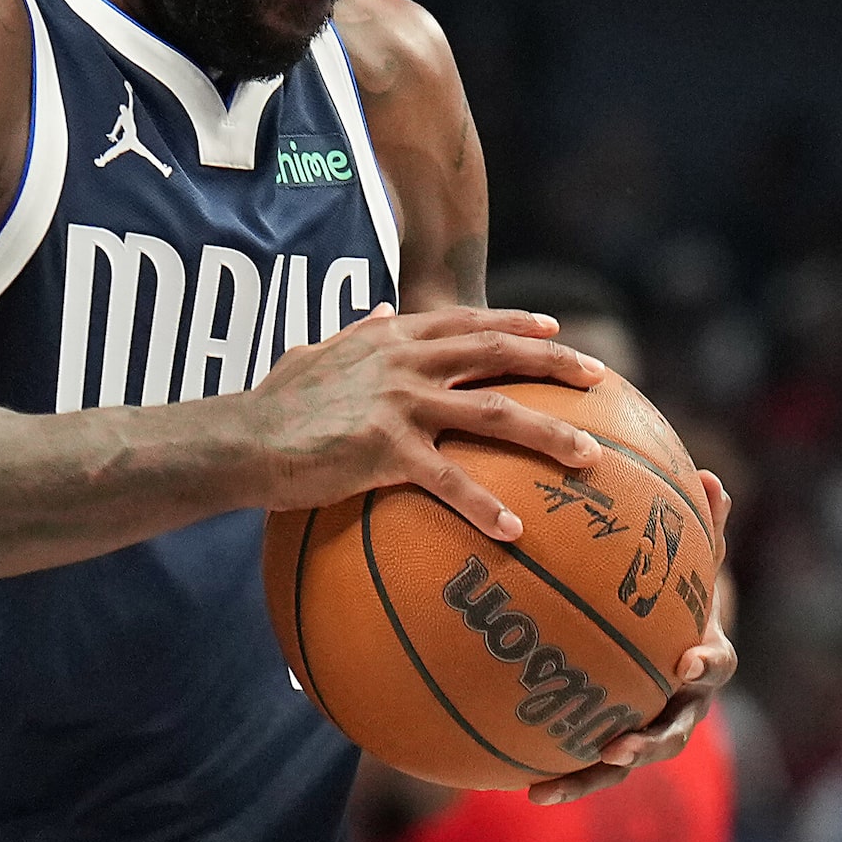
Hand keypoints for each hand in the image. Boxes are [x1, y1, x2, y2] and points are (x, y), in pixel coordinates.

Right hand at [252, 305, 607, 526]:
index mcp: (391, 340)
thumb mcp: (313, 353)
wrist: (240, 439)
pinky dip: (484, 506)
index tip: (554, 332)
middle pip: (498, 355)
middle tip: (600, 377)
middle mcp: (405, 363)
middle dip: (556, 364)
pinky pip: (449, 481)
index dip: (514, 324)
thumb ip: (355, 333)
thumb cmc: (272, 405)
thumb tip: (382, 310)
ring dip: (547, 435)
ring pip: (494, 414)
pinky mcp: (387, 450)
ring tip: (588, 458)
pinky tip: (513, 531)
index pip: (467, 322)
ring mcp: (400, 404)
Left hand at [529, 468, 736, 804]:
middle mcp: (683, 703)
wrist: (671, 640)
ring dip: (598, 775)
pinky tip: (526, 792)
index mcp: (704, 657)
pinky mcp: (616, 748)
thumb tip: (704, 476)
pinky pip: (592, 769)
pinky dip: (565, 782)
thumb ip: (698, 525)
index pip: (715, 662)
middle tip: (627, 743)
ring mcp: (652, 729)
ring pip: (630, 761)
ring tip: (558, 787)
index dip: (705, 662)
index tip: (687, 656)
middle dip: (654, 740)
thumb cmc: (677, 592)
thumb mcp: (689, 559)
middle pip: (676, 729)